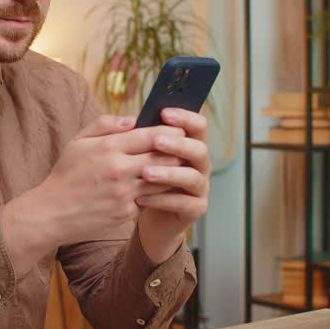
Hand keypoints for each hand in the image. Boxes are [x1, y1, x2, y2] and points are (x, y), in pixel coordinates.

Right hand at [2, 115, 185, 274]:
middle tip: (186, 149)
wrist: (51, 213)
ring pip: (163, 179)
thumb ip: (105, 125)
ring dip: (173, 173)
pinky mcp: (127, 212)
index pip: (151, 135)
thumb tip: (133, 119)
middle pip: (164, 157)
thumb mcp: (77, 142)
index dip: (170, 131)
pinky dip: (158, 192)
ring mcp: (125, 193)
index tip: (179, 130)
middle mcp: (119, 169)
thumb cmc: (65, 175)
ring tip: (178, 167)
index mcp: (108, 147)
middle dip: (178, 152)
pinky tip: (161, 187)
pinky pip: (151, 198)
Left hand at [135, 108, 210, 263]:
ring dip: (169, 173)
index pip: (198, 126)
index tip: (164, 113)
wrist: (146, 215)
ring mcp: (200, 187)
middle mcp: (200, 165)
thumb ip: (134, 136)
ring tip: (145, 172)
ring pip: (192, 177)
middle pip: (199, 149)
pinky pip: (183, 203)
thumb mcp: (135, 154)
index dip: (185, 117)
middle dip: (178, 144)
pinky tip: (141, 198)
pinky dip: (162, 199)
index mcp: (190, 145)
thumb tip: (129, 120)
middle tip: (157, 141)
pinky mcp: (195, 209)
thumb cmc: (141, 178)